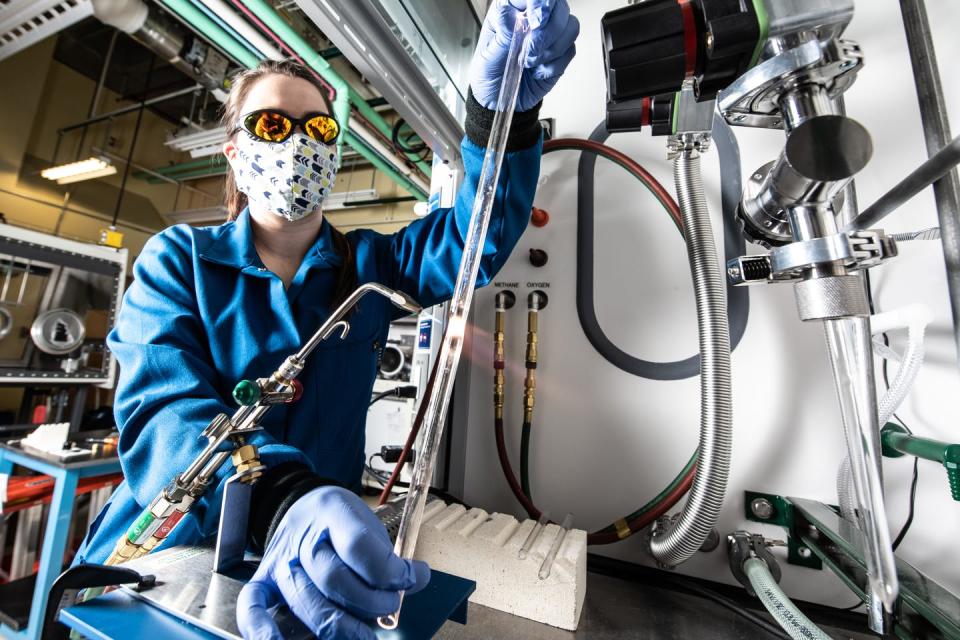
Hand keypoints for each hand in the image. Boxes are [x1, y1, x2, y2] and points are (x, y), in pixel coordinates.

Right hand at [237, 486, 429, 638]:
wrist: (303, 507)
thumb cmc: (340, 522)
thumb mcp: (368, 523)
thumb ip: (387, 555)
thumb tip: (416, 580)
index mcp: (333, 512)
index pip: (359, 546)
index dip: (390, 570)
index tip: (412, 578)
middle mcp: (303, 538)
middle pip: (335, 579)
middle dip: (370, 601)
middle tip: (389, 606)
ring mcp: (281, 562)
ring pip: (307, 600)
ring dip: (341, 625)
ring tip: (365, 635)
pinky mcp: (263, 583)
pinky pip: (252, 608)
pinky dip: (261, 629)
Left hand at [470, 0, 579, 111]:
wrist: (498, 100)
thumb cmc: (489, 75)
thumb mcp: (487, 58)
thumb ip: (502, 37)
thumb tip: (513, 18)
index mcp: (510, 10)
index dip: (540, 3)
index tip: (536, 22)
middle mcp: (532, 18)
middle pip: (558, 6)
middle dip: (548, 31)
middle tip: (531, 50)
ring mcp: (549, 34)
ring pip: (570, 26)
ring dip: (552, 48)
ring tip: (531, 62)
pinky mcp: (559, 53)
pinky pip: (570, 50)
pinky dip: (555, 64)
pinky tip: (539, 71)